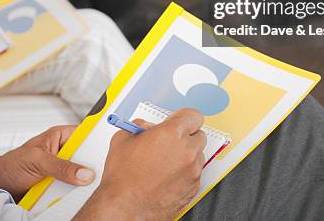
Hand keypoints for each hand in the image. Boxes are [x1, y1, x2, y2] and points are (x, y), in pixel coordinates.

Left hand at [0, 125, 94, 200]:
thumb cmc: (12, 164)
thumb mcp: (38, 160)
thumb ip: (60, 166)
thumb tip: (84, 173)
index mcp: (61, 137)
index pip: (85, 135)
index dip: (98, 139)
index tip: (109, 145)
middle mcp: (65, 152)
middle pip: (86, 157)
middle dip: (91, 166)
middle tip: (98, 173)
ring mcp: (63, 170)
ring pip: (81, 175)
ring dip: (82, 182)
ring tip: (86, 187)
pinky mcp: (60, 186)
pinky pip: (72, 190)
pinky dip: (73, 195)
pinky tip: (75, 197)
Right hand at [85, 109, 205, 219]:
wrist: (125, 208)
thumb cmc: (124, 178)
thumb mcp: (124, 138)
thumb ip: (141, 126)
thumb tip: (148, 127)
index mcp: (172, 134)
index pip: (193, 116)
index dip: (184, 118)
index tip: (177, 121)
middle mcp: (187, 151)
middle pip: (199, 135)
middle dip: (186, 136)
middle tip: (169, 142)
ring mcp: (192, 172)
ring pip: (198, 155)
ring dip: (186, 155)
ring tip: (166, 162)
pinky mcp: (193, 189)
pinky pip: (195, 174)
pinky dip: (185, 172)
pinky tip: (167, 176)